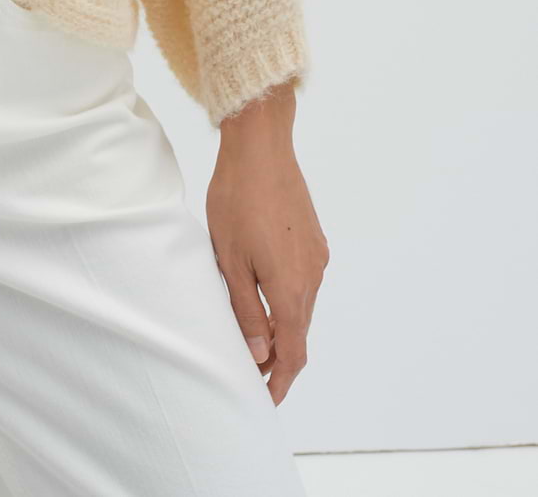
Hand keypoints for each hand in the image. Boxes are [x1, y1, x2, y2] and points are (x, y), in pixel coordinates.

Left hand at [206, 87, 327, 404]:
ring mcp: (317, 256)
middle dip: (279, 359)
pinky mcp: (314, 239)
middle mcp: (313, 276)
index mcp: (291, 288)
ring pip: (302, 307)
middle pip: (299, 333)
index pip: (292, 353)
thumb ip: (245, 310)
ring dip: (283, 328)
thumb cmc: (237, 199)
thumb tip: (260, 355)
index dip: (279, 381)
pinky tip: (265, 296)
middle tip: (253, 375)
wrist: (261, 146)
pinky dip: (287, 301)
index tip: (264, 400)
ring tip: (254, 339)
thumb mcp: (229, 259)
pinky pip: (304, 282)